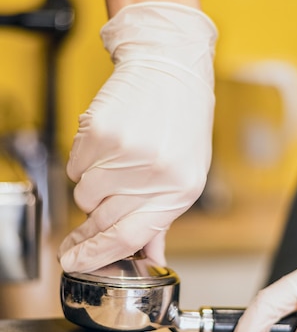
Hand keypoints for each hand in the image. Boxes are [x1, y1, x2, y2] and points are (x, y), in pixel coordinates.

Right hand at [59, 2, 216, 272]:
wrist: (171, 69)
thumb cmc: (183, 124)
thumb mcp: (187, 175)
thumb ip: (162, 218)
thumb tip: (147, 257)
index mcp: (179, 191)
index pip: (129, 237)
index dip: (96, 254)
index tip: (74, 262)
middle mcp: (153, 174)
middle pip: (101, 219)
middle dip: (89, 227)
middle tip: (85, 223)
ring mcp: (124, 152)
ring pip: (83, 195)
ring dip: (92, 189)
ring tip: (115, 166)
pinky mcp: (99, 131)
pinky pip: (74, 167)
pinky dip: (85, 164)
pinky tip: (109, 146)